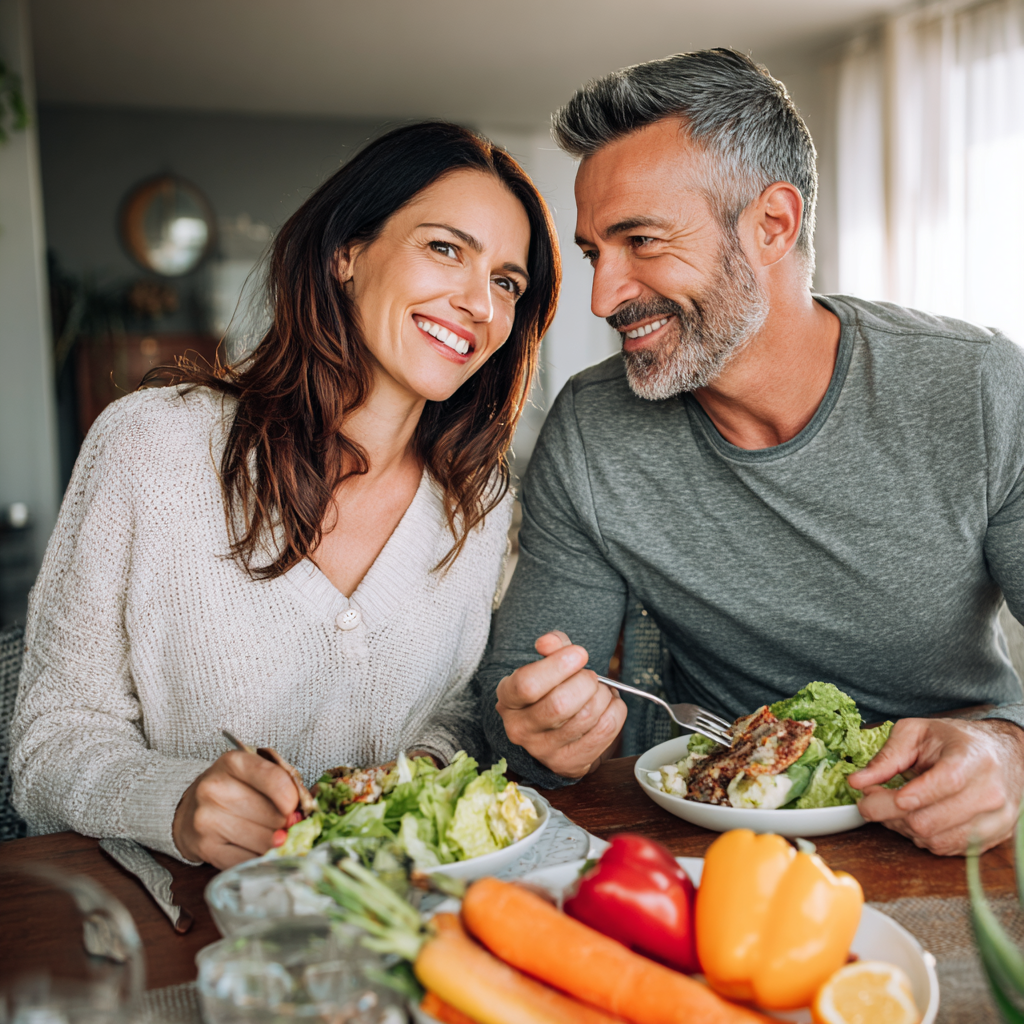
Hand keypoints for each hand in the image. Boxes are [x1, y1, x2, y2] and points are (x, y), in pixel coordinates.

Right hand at [173, 751, 299, 867]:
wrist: (189, 810)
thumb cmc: (233, 789)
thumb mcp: (255, 774)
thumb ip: (284, 784)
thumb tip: (310, 809)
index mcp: (233, 762)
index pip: (276, 779)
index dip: (295, 799)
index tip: (298, 808)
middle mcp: (215, 788)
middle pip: (273, 816)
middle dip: (290, 826)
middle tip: (292, 827)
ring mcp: (207, 819)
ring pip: (263, 841)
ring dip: (279, 845)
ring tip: (279, 839)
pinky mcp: (204, 847)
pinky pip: (247, 860)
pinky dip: (261, 859)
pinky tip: (263, 852)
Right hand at [495, 631, 625, 778]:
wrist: (552, 730)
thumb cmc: (549, 690)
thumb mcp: (545, 665)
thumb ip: (552, 647)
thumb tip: (550, 642)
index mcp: (508, 699)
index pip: (528, 685)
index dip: (558, 666)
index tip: (579, 654)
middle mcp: (520, 728)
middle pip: (560, 704)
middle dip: (586, 682)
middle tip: (590, 676)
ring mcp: (544, 750)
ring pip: (586, 717)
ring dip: (603, 695)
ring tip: (599, 691)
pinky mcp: (569, 764)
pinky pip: (605, 731)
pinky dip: (615, 711)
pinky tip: (607, 706)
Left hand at [849, 717, 1023, 855]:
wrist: (1001, 757)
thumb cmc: (955, 741)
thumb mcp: (917, 733)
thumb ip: (887, 756)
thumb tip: (856, 781)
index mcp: (973, 758)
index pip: (948, 781)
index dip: (917, 794)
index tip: (893, 796)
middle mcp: (989, 793)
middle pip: (932, 818)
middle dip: (890, 811)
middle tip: (870, 797)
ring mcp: (993, 821)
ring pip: (935, 839)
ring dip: (902, 827)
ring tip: (892, 806)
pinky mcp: (989, 841)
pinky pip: (945, 848)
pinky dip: (920, 837)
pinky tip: (913, 817)